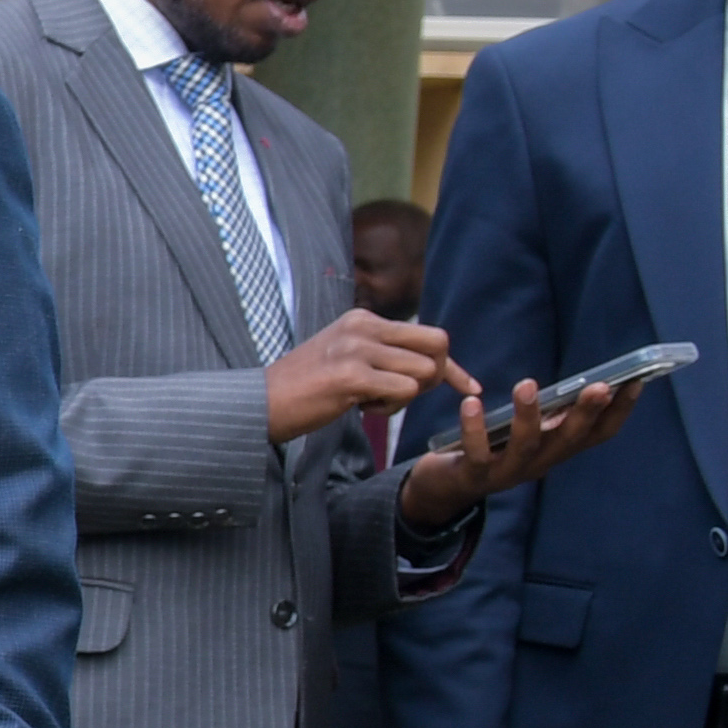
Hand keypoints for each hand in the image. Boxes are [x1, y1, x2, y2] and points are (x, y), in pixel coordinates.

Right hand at [266, 306, 455, 444]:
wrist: (259, 404)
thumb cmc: (304, 389)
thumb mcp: (347, 358)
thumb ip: (385, 354)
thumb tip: (436, 367)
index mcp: (363, 319)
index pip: (429, 334)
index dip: (452, 365)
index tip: (467, 387)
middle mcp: (363, 327)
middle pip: (438, 344)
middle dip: (435, 376)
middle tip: (404, 394)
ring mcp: (356, 349)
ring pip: (423, 372)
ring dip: (406, 398)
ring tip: (372, 402)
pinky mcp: (350, 375)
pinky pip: (404, 391)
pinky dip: (390, 408)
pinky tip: (360, 409)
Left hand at [395, 369, 644, 524]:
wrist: (445, 487)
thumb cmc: (494, 447)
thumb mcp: (529, 431)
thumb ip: (554, 414)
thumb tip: (587, 384)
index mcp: (557, 451)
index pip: (598, 435)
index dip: (620, 412)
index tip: (636, 382)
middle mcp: (540, 464)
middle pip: (569, 440)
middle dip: (585, 413)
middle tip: (599, 386)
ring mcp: (507, 473)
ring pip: (525, 446)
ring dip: (528, 416)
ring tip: (527, 384)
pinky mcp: (474, 476)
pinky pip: (476, 452)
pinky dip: (474, 428)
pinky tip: (471, 402)